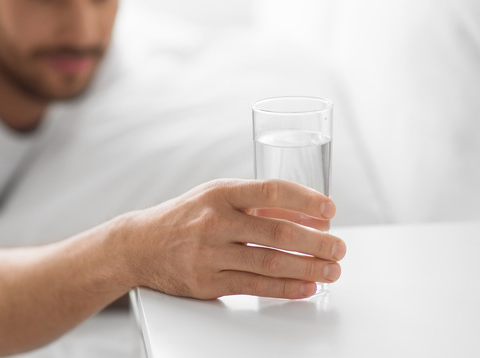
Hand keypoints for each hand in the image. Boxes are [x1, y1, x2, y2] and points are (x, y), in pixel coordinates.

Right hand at [125, 179, 346, 299]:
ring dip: (308, 267)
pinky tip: (305, 286)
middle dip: (316, 242)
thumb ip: (257, 203)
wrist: (139, 244)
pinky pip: (254, 286)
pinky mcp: (205, 283)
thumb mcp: (216, 197)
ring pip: (269, 263)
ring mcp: (208, 254)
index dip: (305, 199)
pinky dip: (285, 288)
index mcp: (219, 193)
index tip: (330, 210)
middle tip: (340, 247)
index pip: (271, 191)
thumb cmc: (186, 217)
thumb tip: (307, 213)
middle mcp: (214, 221)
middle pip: (277, 232)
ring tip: (331, 270)